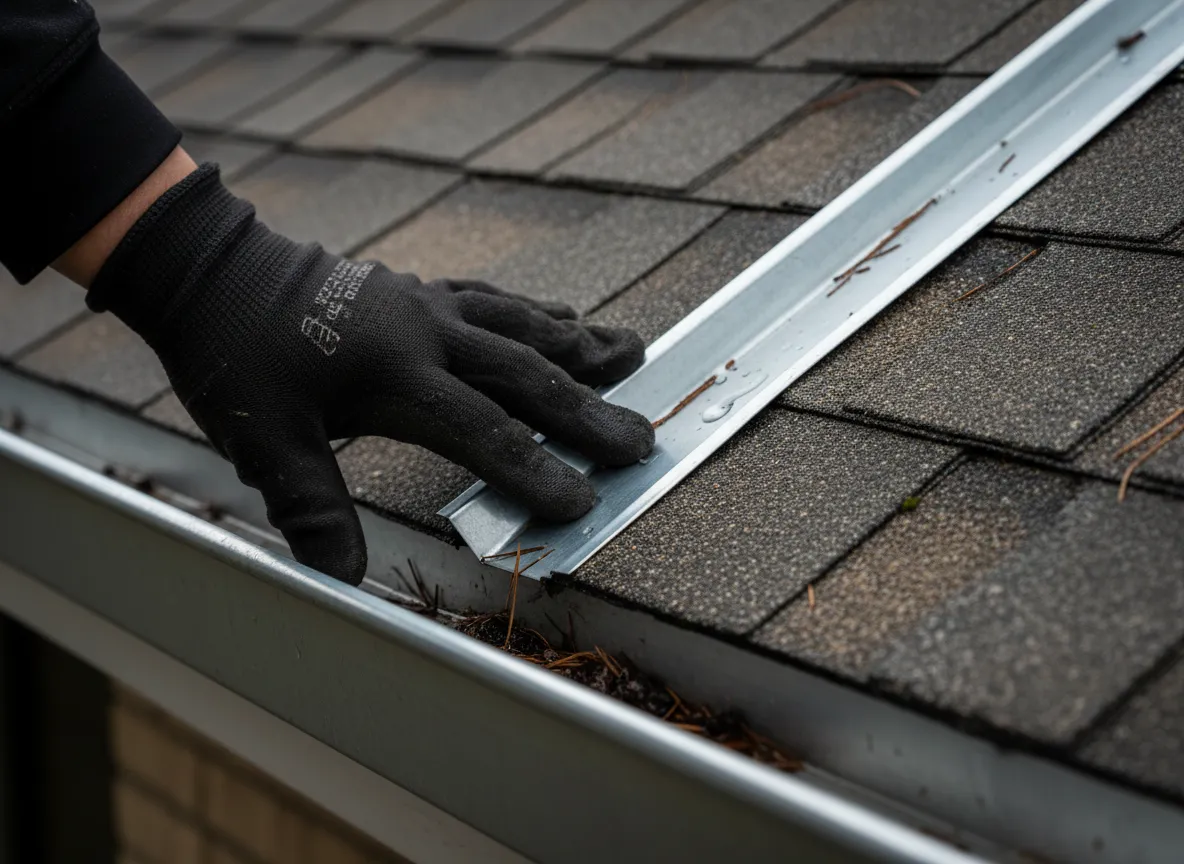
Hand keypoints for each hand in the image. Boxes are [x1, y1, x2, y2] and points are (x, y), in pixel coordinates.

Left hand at [89, 165, 653, 582]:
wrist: (212, 269)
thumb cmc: (235, 355)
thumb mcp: (265, 439)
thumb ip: (312, 507)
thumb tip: (343, 579)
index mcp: (395, 373)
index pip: (484, 430)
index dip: (536, 470)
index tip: (582, 501)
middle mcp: (427, 333)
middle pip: (525, 374)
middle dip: (587, 411)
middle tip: (641, 441)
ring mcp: (429, 305)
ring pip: (523, 325)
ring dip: (581, 345)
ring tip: (634, 356)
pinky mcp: (422, 292)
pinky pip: (496, 301)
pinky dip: (538, 314)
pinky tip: (566, 318)